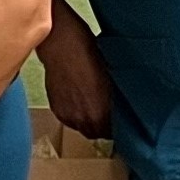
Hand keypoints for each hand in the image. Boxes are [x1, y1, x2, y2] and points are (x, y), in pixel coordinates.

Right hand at [38, 15, 114, 140]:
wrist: (62, 45)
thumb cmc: (89, 54)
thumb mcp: (112, 78)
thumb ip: (115, 100)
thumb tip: (122, 108)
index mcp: (104, 113)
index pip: (115, 132)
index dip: (118, 126)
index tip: (121, 119)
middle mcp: (85, 119)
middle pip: (98, 133)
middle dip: (104, 125)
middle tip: (108, 112)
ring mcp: (69, 116)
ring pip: (83, 127)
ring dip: (89, 121)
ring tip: (92, 105)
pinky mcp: (57, 109)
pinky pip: (70, 120)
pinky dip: (75, 113)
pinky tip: (79, 99)